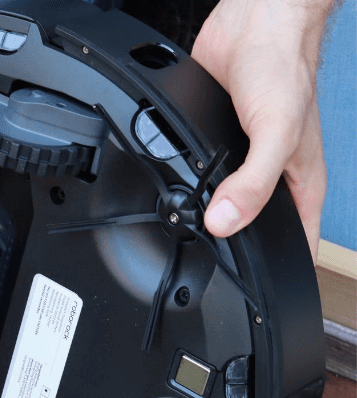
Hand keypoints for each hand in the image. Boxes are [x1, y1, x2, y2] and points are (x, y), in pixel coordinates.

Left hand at [192, 0, 332, 262]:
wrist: (255, 24)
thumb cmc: (283, 68)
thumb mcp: (276, 134)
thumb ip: (253, 182)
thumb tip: (225, 222)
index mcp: (300, 183)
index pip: (299, 243)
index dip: (283, 270)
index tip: (261, 293)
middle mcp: (271, 175)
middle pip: (255, 227)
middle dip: (235, 248)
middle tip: (208, 266)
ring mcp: (241, 160)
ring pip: (223, 203)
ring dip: (206, 216)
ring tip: (187, 233)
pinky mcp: (212, 142)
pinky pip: (199, 175)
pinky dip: (187, 184)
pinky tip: (174, 190)